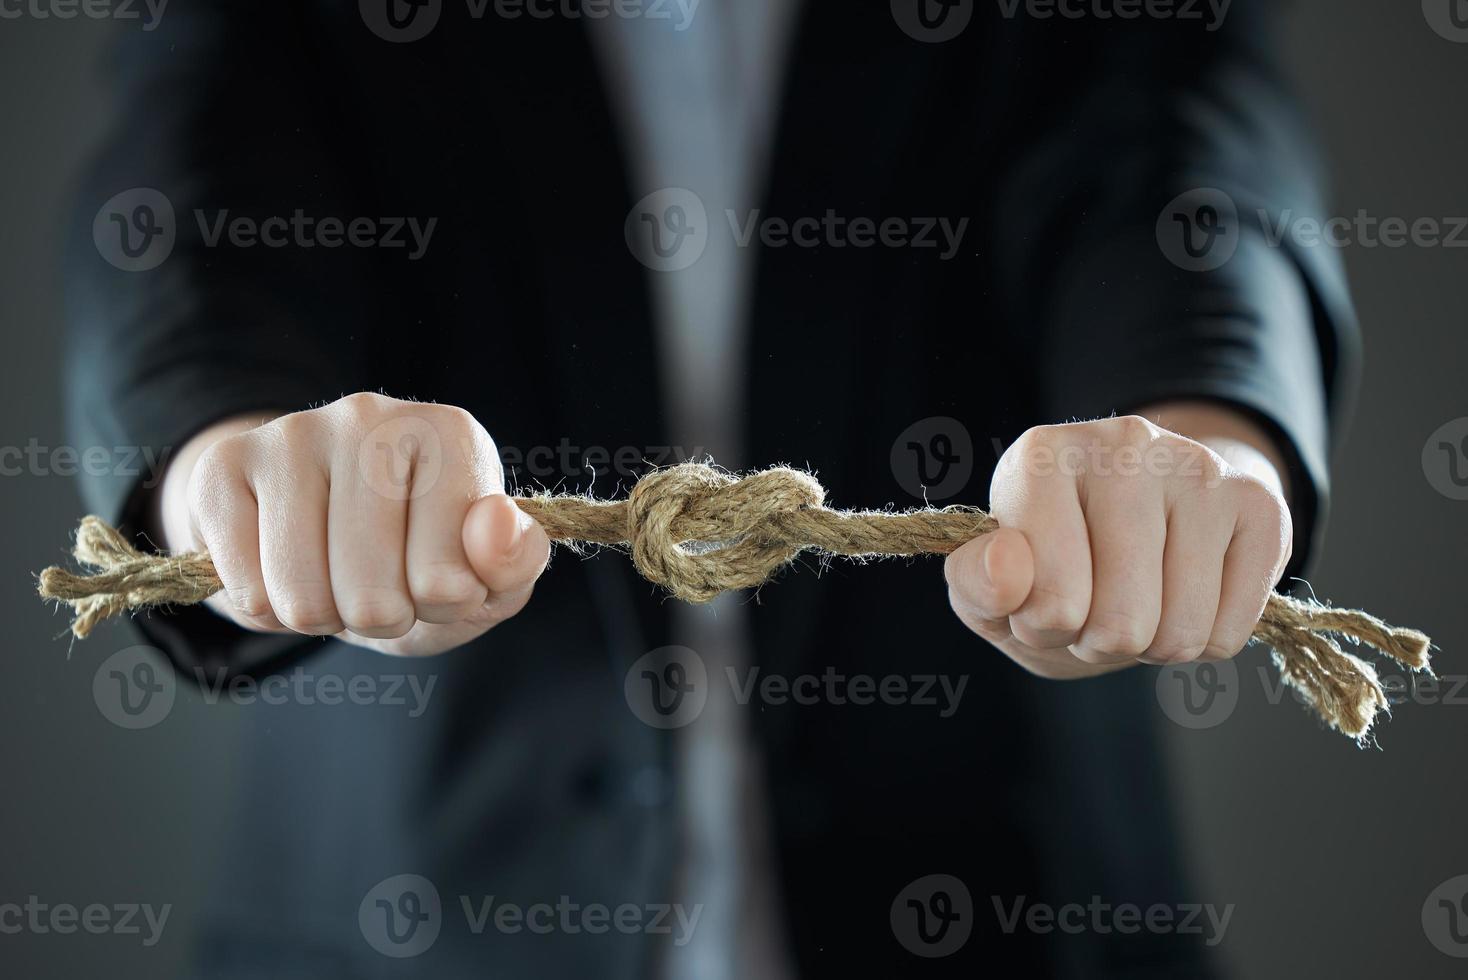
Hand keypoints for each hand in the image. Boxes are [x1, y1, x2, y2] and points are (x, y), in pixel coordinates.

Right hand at [154, 392, 549, 655]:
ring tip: (336, 579)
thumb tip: (494, 526)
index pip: (448, 578)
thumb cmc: (418, 558)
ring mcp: (293, 433)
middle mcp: (372, 416)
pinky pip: (245, 590)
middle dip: (380, 618)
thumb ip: (514, 563)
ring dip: (322, 616)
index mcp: (450, 435)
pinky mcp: (225, 464)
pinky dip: (267, 607)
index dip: (444, 606)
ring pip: (302, 597)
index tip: (444, 579)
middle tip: (384, 586)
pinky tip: (284, 567)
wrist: (322, 533)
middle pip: (372, 594)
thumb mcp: (486, 578)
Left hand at [944, 412, 1291, 678]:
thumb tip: (1006, 570)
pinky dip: (1202, 641)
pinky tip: (1183, 596)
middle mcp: (1124, 444)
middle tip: (1093, 607)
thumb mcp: (991, 583)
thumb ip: (976, 585)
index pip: (1049, 596)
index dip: (1042, 625)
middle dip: (1099, 640)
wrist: (1142, 520)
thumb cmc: (1054, 561)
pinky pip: (1230, 630)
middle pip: (1122, 620)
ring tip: (1137, 601)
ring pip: (1182, 631)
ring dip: (1152, 646)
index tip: (1040, 597)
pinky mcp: (1258, 504)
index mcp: (1041, 455)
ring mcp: (1199, 468)